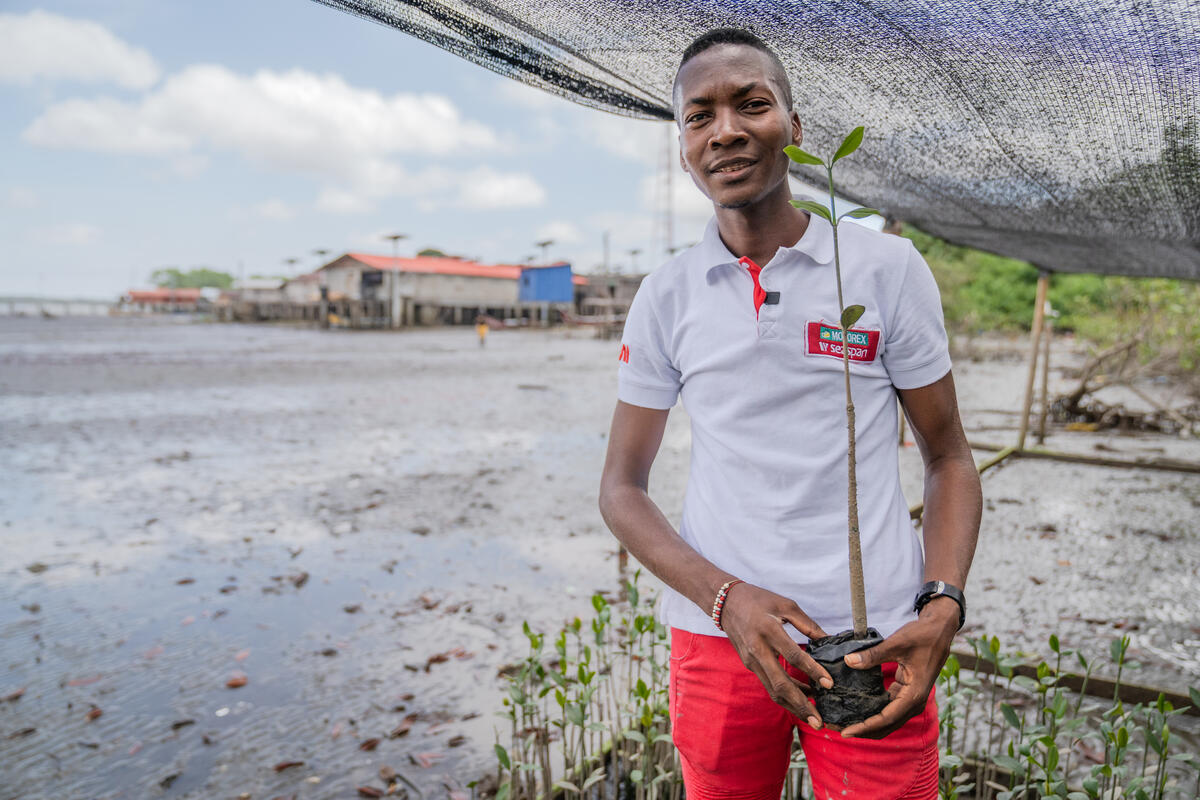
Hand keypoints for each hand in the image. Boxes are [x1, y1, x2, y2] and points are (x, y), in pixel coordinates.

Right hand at [719, 583, 832, 727]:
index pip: (794, 656)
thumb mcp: (786, 605)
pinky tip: (802, 698)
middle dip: (800, 705)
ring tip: (812, 718)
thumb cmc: (759, 600)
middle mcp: (758, 650)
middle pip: (780, 684)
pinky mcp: (750, 665)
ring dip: (793, 706)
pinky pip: (769, 684)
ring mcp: (752, 660)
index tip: (829, 684)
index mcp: (769, 630)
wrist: (726, 603)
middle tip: (818, 721)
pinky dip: (785, 695)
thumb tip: (830, 641)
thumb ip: (808, 624)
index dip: (813, 671)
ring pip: (773, 690)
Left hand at [838, 597, 958, 738]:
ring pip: (887, 720)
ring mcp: (910, 699)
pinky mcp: (906, 693)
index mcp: (914, 694)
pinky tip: (856, 710)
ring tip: (843, 723)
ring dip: (867, 723)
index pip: (887, 718)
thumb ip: (873, 654)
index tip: (846, 731)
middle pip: (886, 725)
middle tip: (837, 729)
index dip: (866, 726)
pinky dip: (873, 713)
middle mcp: (914, 702)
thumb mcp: (897, 643)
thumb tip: (849, 661)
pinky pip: (888, 709)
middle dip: (863, 729)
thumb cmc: (922, 636)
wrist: (939, 631)